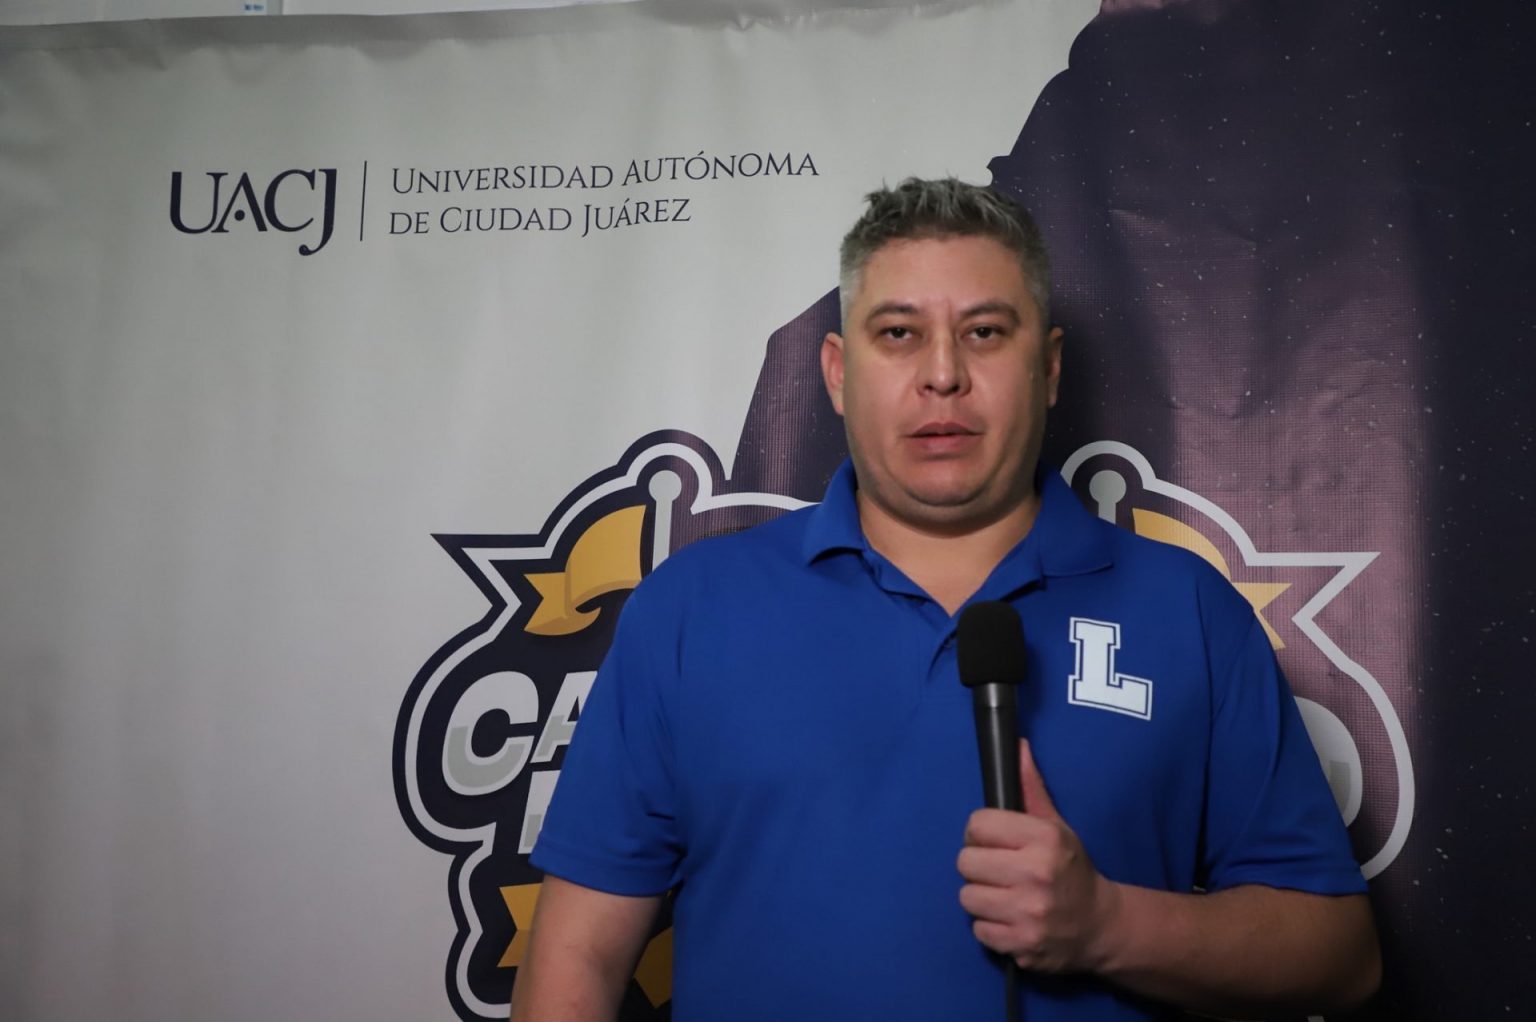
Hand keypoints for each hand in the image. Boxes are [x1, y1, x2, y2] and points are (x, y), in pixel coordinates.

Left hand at [956, 739, 1121, 972]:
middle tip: (997, 870)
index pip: (977, 824)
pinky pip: (979, 930)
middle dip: (978, 865)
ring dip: (981, 897)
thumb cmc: (1072, 869)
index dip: (980, 832)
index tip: (994, 841)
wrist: (1100, 926)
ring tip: (1003, 895)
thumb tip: (1017, 747)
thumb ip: (1031, 789)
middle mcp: (1035, 874)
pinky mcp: (1022, 945)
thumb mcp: (1056, 826)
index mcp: (1043, 839)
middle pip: (965, 862)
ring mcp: (1028, 913)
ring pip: (967, 897)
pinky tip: (1009, 918)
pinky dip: (990, 927)